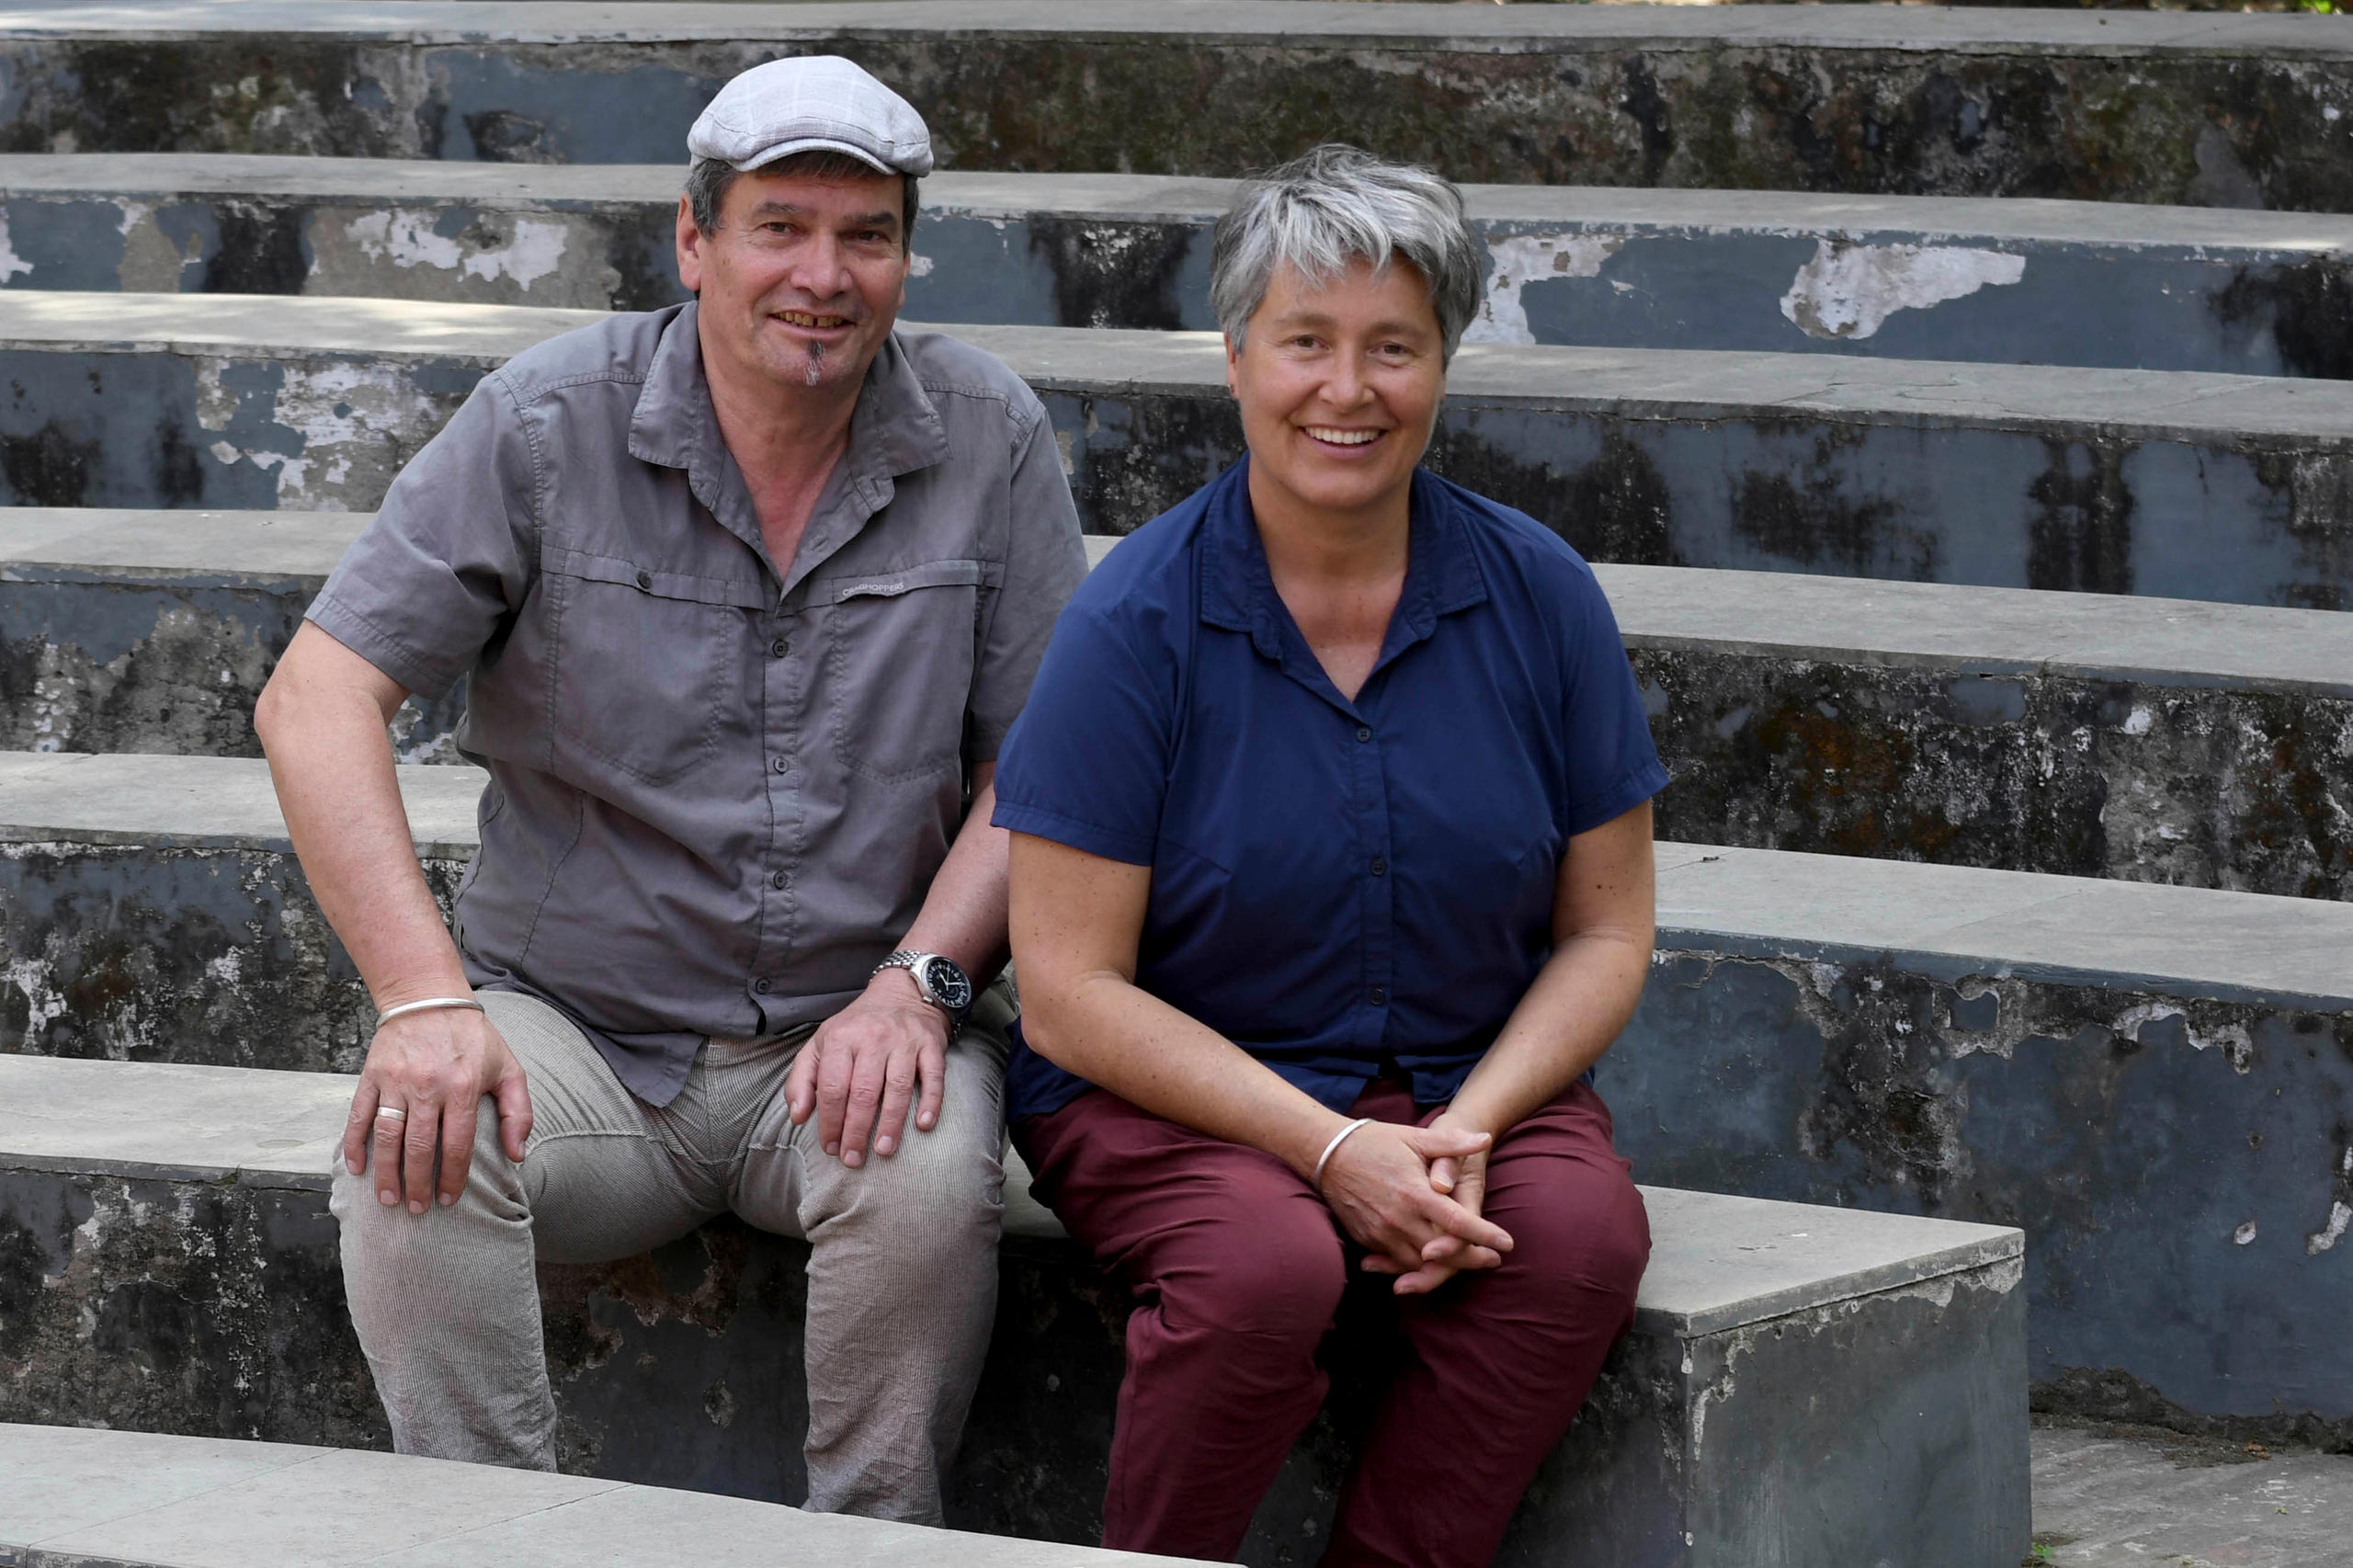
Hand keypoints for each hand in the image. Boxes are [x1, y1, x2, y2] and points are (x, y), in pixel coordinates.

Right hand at [344, 1004, 531, 1214]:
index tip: (448, 1200)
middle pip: (420, 1148)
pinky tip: (357, 1169)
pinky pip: (359, 1116)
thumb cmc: (473, 1036)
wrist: (428, 997)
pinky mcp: (372, 1076)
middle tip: (417, 1209)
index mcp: (464, 1088)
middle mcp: (428, 1087)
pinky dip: (354, 1144)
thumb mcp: (508, 1067)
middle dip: (418, 1184)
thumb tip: (518, 1155)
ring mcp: (396, 1082)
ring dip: (386, 1173)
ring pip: (388, 1137)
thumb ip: (518, 1111)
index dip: (452, 1177)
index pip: (457, 1145)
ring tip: (389, 1199)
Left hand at [786, 969, 952, 1166]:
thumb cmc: (857, 1027)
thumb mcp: (821, 1044)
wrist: (902, 993)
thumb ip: (802, 1079)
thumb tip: (798, 1116)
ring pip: (897, 1088)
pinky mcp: (931, 1045)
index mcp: (841, 1039)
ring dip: (890, 1123)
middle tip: (852, 1159)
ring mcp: (905, 1041)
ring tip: (883, 1150)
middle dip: (856, 1130)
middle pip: (863, 1092)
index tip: (830, 1147)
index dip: (829, 1121)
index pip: (832, 1087)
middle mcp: (873, 1038)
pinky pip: (933, 1076)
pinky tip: (924, 1125)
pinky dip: (931, 1101)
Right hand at [1316, 1119, 1511, 1295]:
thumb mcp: (1415, 1137)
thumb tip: (1485, 1138)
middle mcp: (1399, 1218)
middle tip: (1492, 1259)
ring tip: (1466, 1262)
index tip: (1507, 1243)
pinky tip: (1430, 1263)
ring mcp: (1382, 1232)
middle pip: (1443, 1252)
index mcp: (1416, 1193)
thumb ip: (1451, 1143)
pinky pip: (1396, 1262)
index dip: (1485, 1236)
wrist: (1327, 1154)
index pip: (1458, 1223)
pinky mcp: (1368, 1240)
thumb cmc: (1375, 1142)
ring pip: (1420, 1264)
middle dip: (1471, 1259)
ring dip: (1445, 1267)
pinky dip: (1416, 1266)